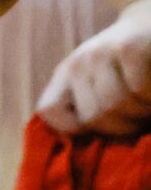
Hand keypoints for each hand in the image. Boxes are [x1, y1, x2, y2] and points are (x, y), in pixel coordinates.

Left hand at [36, 3, 150, 135]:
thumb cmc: (128, 59)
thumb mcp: (98, 78)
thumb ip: (89, 102)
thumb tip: (87, 143)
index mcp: (65, 73)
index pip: (48, 111)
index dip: (73, 127)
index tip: (100, 125)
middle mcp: (77, 62)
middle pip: (93, 117)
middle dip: (124, 127)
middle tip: (140, 119)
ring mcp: (101, 53)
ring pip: (116, 106)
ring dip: (141, 114)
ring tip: (149, 107)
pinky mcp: (129, 47)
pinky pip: (139, 91)